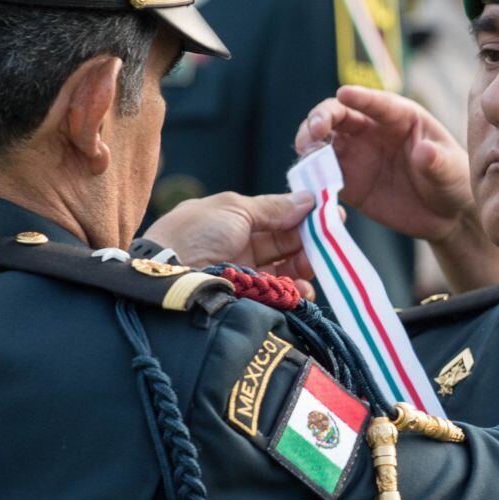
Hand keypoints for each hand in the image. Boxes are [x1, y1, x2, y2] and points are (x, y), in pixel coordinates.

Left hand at [146, 191, 317, 284]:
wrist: (167, 280)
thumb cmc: (195, 234)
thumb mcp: (234, 208)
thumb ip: (273, 206)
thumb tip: (308, 199)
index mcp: (230, 221)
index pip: (273, 216)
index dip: (301, 215)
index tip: (330, 215)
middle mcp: (237, 247)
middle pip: (283, 243)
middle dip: (308, 240)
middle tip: (330, 241)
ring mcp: (242, 275)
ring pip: (284, 269)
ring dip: (304, 265)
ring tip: (313, 264)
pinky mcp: (247, 300)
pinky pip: (278, 295)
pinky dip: (294, 292)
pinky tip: (301, 288)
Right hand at [295, 86, 474, 242]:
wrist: (445, 215)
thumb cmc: (453, 181)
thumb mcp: (451, 170)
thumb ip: (437, 161)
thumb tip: (425, 152)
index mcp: (400, 116)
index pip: (377, 102)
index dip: (360, 97)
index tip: (344, 93)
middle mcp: (372, 129)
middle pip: (339, 114)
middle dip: (322, 118)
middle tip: (315, 131)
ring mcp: (356, 154)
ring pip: (324, 141)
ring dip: (310, 144)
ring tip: (306, 154)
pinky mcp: (347, 181)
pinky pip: (322, 175)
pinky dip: (311, 175)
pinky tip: (307, 182)